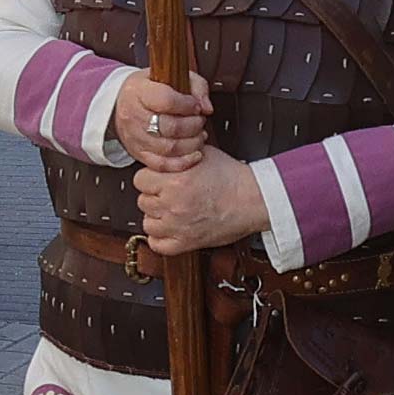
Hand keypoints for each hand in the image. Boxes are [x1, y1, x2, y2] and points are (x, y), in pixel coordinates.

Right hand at [112, 71, 211, 169]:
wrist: (122, 103)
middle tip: (199, 120)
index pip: (166, 101)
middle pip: (170, 127)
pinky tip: (194, 153)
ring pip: (169, 148)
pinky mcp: (138, 153)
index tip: (196, 105)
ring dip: (192, 143)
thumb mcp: (172, 76)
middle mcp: (133, 115)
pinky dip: (183, 162)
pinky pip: (163, 164)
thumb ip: (196, 86)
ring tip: (199, 135)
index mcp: (139, 92)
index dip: (188, 105)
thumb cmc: (150, 89)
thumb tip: (206, 108)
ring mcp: (135, 137)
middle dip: (194, 125)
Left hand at [132, 148, 267, 254]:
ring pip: (147, 222)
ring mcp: (178, 226)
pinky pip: (157, 244)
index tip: (159, 179)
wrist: (254, 200)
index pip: (140, 180)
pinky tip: (170, 228)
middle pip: (143, 200)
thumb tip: (163, 150)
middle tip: (169, 193)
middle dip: (154, 196)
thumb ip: (178, 153)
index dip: (150, 178)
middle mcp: (173, 205)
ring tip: (171, 210)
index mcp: (175, 181)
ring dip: (157, 216)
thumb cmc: (232, 177)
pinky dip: (161, 238)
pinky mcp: (187, 243)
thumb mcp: (202, 153)